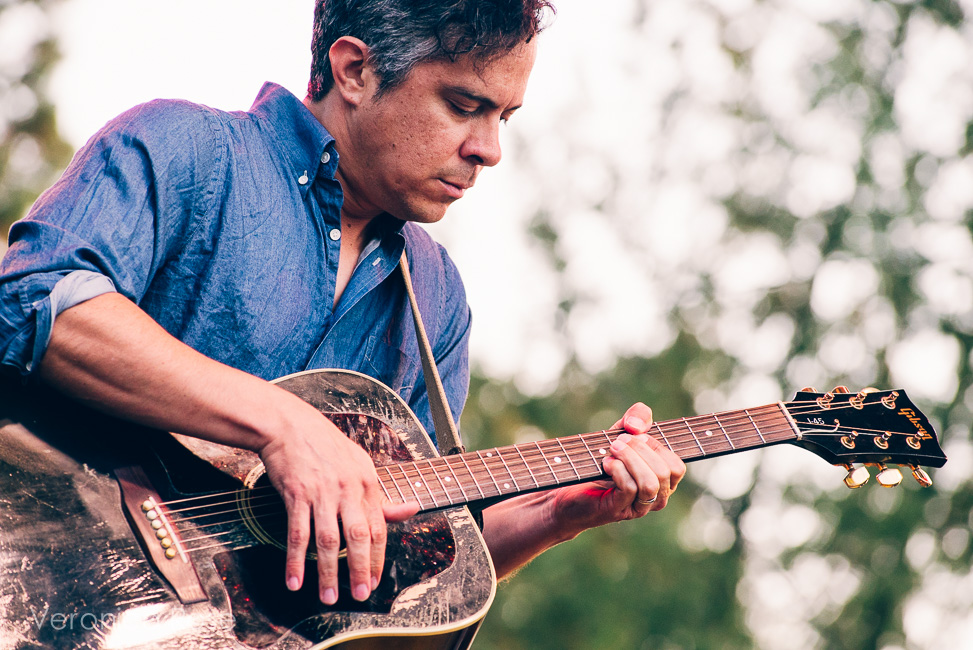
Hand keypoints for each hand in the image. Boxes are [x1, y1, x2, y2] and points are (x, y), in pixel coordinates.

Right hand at [257, 400, 418, 604]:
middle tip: (360, 595)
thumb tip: (412, 510)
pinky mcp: (297, 494)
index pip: (378, 527)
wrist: (290, 426)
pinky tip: (295, 581)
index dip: (377, 557)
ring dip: (328, 573)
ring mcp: (322, 492)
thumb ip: (381, 495)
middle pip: (358, 537)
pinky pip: (298, 533)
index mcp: (367, 482)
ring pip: (328, 540)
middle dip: (360, 570)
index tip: (374, 580)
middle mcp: (347, 489)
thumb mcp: (360, 465)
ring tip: (328, 596)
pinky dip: (295, 560)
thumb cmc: (326, 446)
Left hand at [550, 402, 685, 531]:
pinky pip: (629, 488)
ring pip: (650, 483)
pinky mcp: (619, 510)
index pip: (676, 467)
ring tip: (612, 449)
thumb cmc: (601, 460)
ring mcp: (638, 507)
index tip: (635, 436)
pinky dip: (617, 469)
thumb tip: (636, 426)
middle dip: (639, 450)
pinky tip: (606, 463)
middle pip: (664, 473)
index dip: (657, 447)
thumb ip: (638, 418)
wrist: (571, 487)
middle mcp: (656, 498)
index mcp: (663, 482)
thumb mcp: (622, 432)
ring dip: (630, 459)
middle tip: (618, 441)